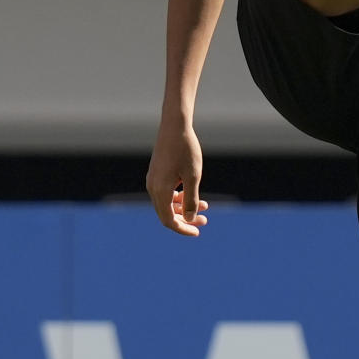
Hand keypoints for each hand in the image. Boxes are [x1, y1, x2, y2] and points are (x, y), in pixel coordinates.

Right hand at [146, 122, 208, 236]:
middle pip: (167, 214)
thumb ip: (191, 200)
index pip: (169, 220)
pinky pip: (165, 193)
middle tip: (205, 220)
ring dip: (184, 207)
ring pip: (166, 203)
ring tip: (206, 206)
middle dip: (186, 219)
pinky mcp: (156, 174)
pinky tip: (191, 193)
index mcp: (160, 191)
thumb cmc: (186, 150)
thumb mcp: (193, 176)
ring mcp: (153, 180)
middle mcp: (153, 187)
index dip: (183, 229)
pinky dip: (178, 197)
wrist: (174, 126)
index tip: (198, 232)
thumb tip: (189, 219)